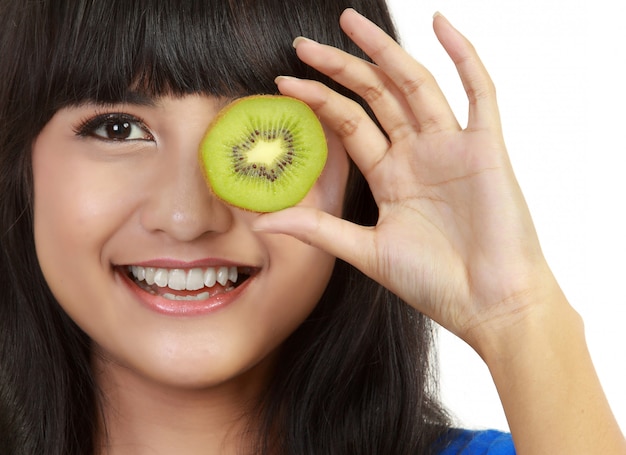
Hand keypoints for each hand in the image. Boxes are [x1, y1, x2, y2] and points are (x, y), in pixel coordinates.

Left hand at [254, 9, 553, 347]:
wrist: (489, 306)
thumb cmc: (435, 283)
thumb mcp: (366, 252)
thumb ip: (318, 230)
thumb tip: (262, 223)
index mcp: (390, 176)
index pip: (348, 124)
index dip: (318, 101)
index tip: (282, 83)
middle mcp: (418, 154)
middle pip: (375, 96)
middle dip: (340, 67)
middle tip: (302, 44)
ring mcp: (451, 147)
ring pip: (414, 84)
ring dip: (385, 52)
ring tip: (350, 23)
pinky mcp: (486, 147)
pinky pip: (479, 91)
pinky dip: (463, 56)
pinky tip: (439, 24)